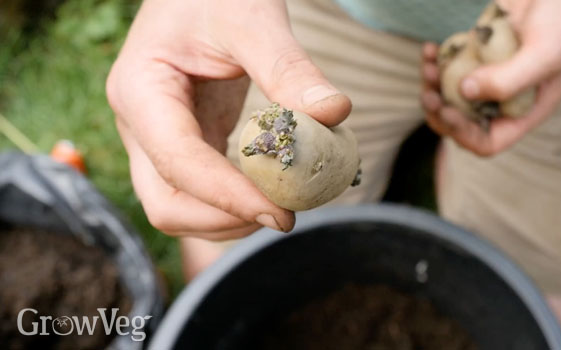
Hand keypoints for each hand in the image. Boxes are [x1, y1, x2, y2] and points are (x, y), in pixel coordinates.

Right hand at [107, 0, 351, 239]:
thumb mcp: (253, 20)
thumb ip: (290, 69)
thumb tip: (335, 114)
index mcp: (140, 91)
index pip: (179, 163)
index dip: (229, 197)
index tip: (283, 214)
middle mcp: (139, 123)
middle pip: (166, 203)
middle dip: (224, 220)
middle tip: (284, 216)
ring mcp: (157, 137)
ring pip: (180, 206)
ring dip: (230, 219)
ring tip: (286, 206)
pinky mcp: (185, 140)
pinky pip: (202, 189)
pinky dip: (236, 201)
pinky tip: (275, 192)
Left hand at [421, 0, 560, 156]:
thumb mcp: (546, 55)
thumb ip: (508, 81)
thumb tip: (464, 93)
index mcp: (526, 110)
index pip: (489, 141)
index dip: (463, 133)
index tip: (446, 109)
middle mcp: (506, 97)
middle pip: (463, 121)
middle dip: (440, 111)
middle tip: (428, 92)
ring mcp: (491, 73)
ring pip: (451, 94)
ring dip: (433, 85)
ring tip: (427, 65)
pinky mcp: (479, 51)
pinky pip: (450, 66)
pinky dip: (436, 61)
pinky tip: (430, 48)